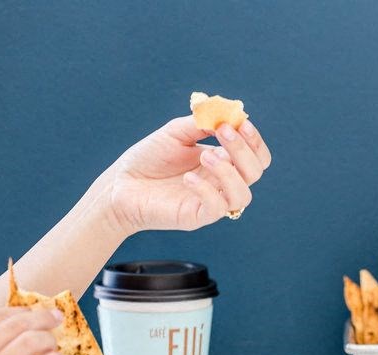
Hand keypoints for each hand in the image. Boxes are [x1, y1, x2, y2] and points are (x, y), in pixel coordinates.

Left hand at [107, 117, 271, 233]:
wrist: (121, 184)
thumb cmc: (148, 159)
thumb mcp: (176, 132)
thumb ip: (201, 123)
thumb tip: (226, 114)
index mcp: (223, 162)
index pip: (256, 156)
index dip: (254, 140)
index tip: (239, 122)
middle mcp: (222, 183)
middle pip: (255, 172)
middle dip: (243, 150)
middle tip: (223, 132)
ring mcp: (213, 201)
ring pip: (243, 194)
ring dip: (229, 172)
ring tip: (205, 156)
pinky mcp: (198, 216)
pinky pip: (217, 208)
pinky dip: (207, 190)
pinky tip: (188, 178)